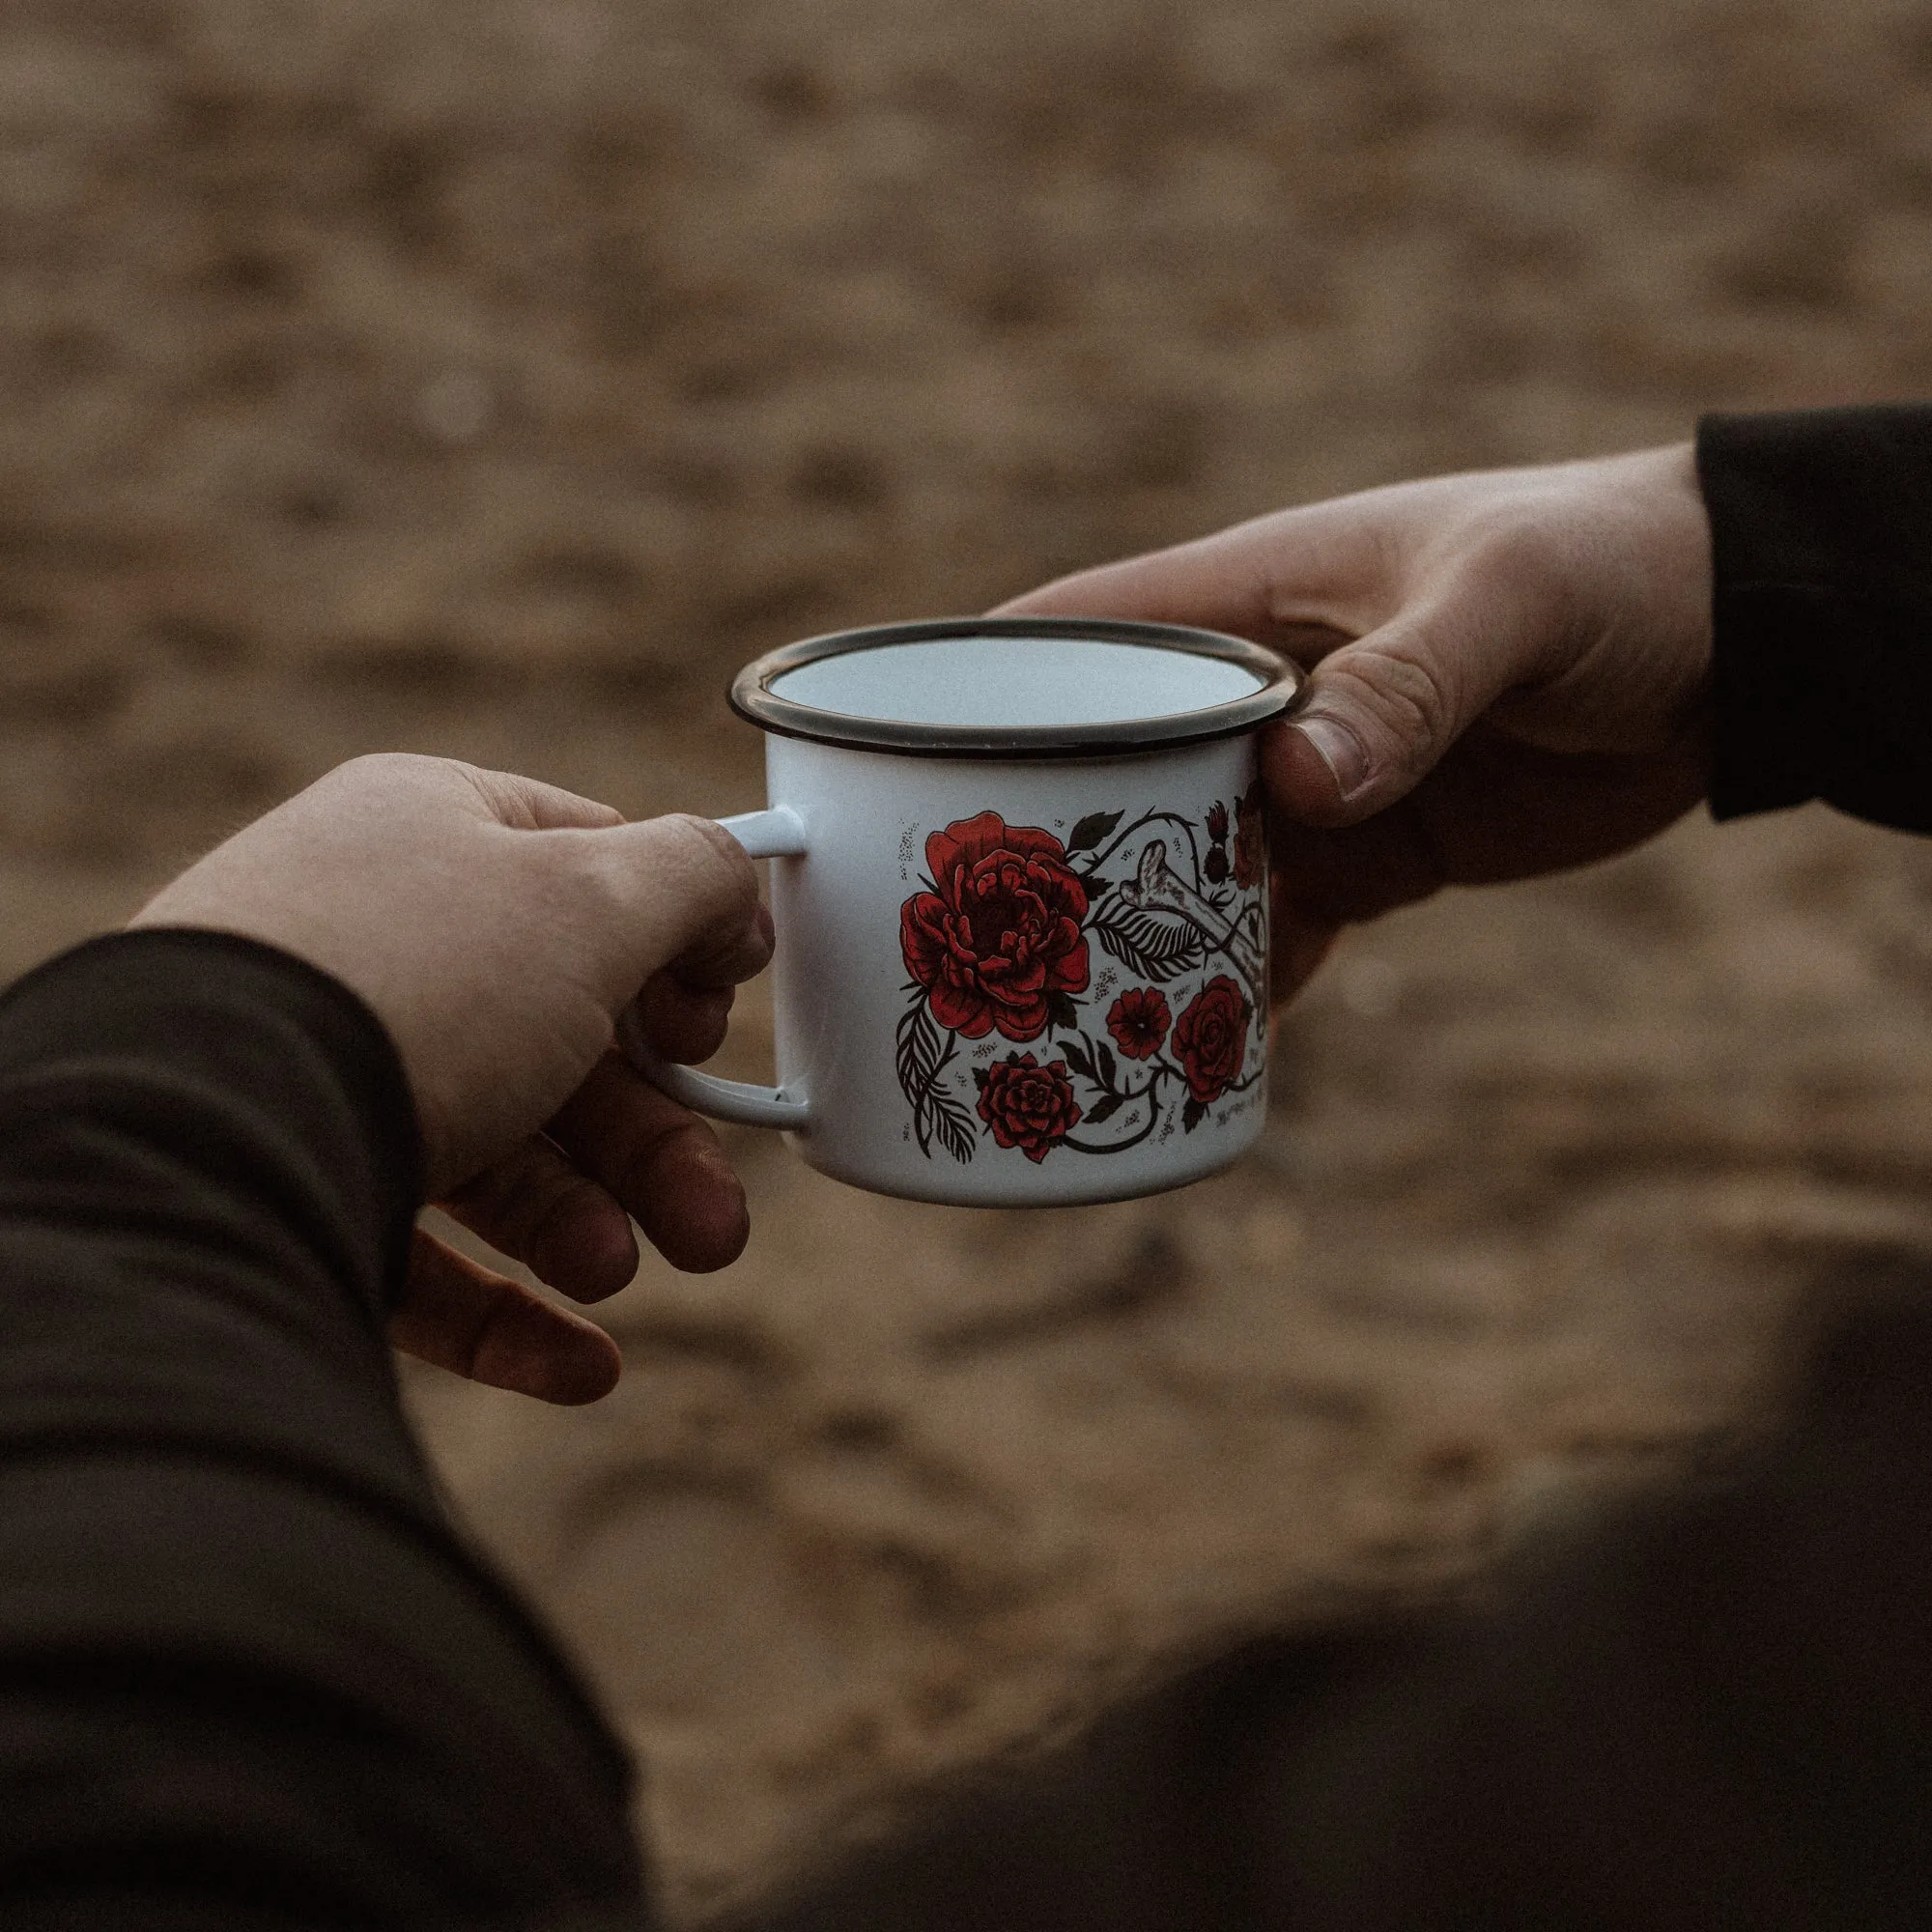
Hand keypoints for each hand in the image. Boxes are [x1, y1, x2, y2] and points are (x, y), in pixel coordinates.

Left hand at [131, 754, 770, 1404]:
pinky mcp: (291, 1189)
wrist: (210, 1128)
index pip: (587, 871)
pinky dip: (508, 1312)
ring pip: (496, 1155)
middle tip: (714, 1225)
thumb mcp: (593, 898)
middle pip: (560, 1045)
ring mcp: (322, 1069)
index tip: (715, 1021)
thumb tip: (734, 891)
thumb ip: (691, 878)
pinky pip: (418, 1255)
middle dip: (653, 1145)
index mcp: (433, 834)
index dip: (673, 949)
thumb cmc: (417, 982)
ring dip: (586, 1224)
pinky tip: (585, 1367)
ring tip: (618, 1272)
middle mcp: (374, 943)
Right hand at [999, 444, 1713, 996]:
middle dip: (1038, 854)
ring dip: (1130, 940)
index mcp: (1249, 600)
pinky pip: (1273, 930)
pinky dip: (1236, 985)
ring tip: (1068, 1018)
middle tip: (968, 948)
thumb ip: (1407, 684)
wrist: (1734, 643)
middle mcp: (1253, 693)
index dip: (966, 692)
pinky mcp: (1369, 852)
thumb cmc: (1609, 568)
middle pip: (1102, 775)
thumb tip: (1296, 787)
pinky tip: (1195, 1047)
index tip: (878, 764)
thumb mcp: (1511, 605)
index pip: (1070, 636)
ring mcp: (1305, 782)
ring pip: (1178, 870)